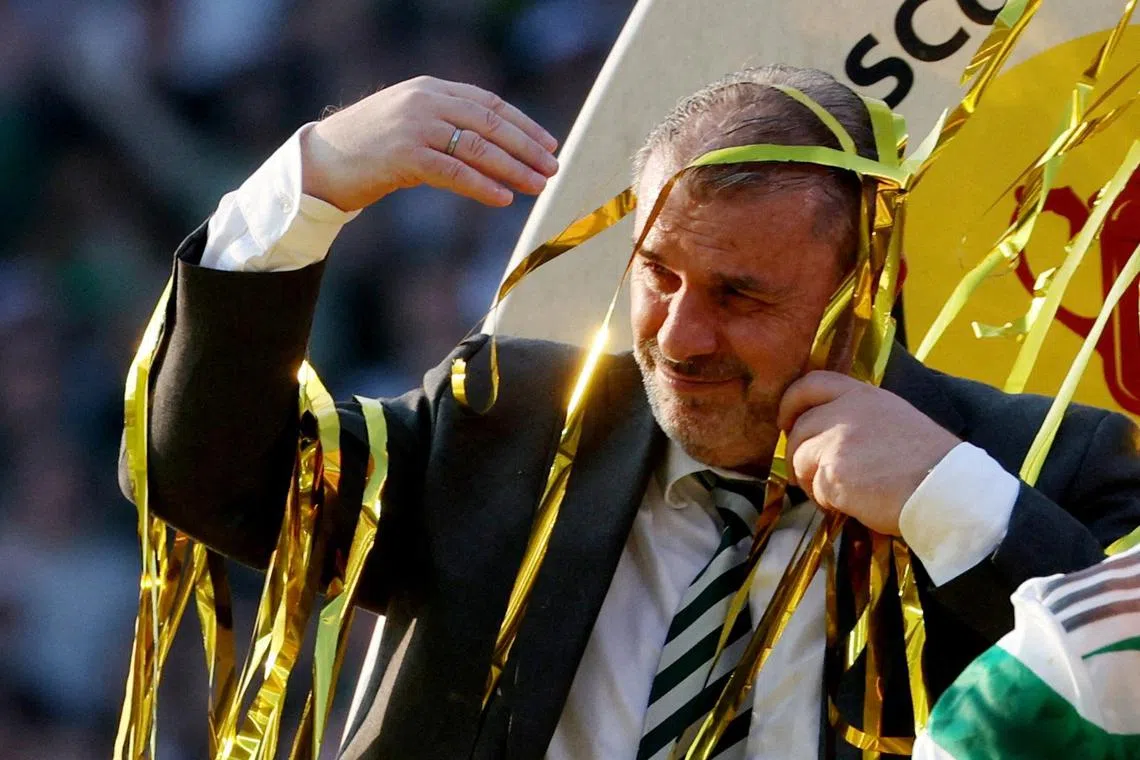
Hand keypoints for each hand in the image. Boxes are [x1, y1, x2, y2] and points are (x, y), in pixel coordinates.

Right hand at [300, 76, 558, 210]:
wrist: (321, 161)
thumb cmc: (369, 148)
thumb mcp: (411, 123)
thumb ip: (446, 123)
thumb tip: (492, 145)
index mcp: (430, 88)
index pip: (489, 103)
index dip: (523, 125)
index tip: (548, 144)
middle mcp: (425, 101)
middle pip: (490, 124)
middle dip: (526, 148)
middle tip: (553, 168)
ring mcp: (415, 127)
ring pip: (478, 148)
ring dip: (514, 169)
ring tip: (538, 186)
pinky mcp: (405, 156)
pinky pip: (455, 172)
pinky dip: (483, 185)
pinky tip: (504, 198)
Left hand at [777, 371, 959, 534]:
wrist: (946, 490)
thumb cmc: (929, 462)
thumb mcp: (895, 418)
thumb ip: (860, 417)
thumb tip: (830, 433)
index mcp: (863, 394)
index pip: (811, 383)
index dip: (792, 403)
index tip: (788, 422)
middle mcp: (846, 411)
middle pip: (799, 428)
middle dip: (799, 453)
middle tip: (811, 473)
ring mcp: (836, 440)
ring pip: (800, 460)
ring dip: (811, 480)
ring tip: (839, 493)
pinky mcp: (832, 471)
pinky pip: (814, 487)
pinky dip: (826, 500)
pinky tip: (852, 503)